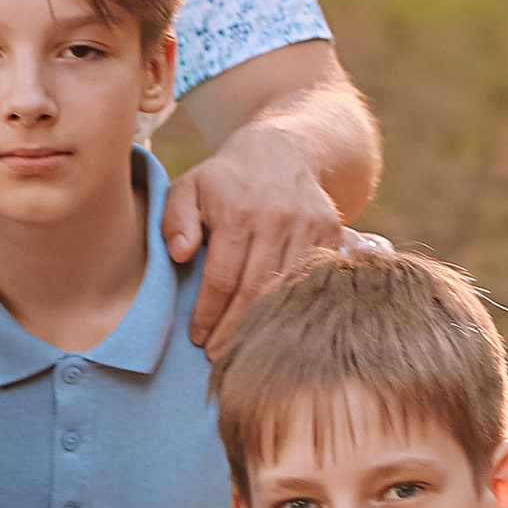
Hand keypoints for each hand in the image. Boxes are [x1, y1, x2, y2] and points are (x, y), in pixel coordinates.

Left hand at [163, 121, 345, 350]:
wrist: (281, 151)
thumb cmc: (225, 179)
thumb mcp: (188, 188)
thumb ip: (176, 220)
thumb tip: (180, 254)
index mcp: (238, 212)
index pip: (222, 277)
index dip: (208, 313)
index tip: (197, 336)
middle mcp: (277, 219)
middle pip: (255, 290)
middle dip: (234, 329)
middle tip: (218, 356)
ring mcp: (309, 226)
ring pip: (287, 290)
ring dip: (265, 324)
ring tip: (245, 349)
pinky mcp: (332, 232)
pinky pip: (313, 280)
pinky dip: (296, 306)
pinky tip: (280, 328)